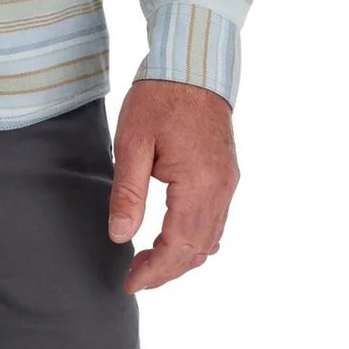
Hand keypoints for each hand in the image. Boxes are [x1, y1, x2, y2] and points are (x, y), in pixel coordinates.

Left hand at [107, 79, 239, 292]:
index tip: (129, 283)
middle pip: (198, 250)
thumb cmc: (160, 97)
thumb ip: (128, 192)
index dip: (154, 271)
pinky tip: (175, 241)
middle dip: (167, 271)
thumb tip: (120, 235)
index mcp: (198, 184)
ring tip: (149, 264)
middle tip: (135, 278)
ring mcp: (228, 183)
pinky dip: (196, 240)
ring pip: (210, 239)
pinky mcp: (226, 174)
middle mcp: (221, 189)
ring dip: (182, 258)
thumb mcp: (133, 141)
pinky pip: (216, 221)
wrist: (193, 65)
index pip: (178, 247)